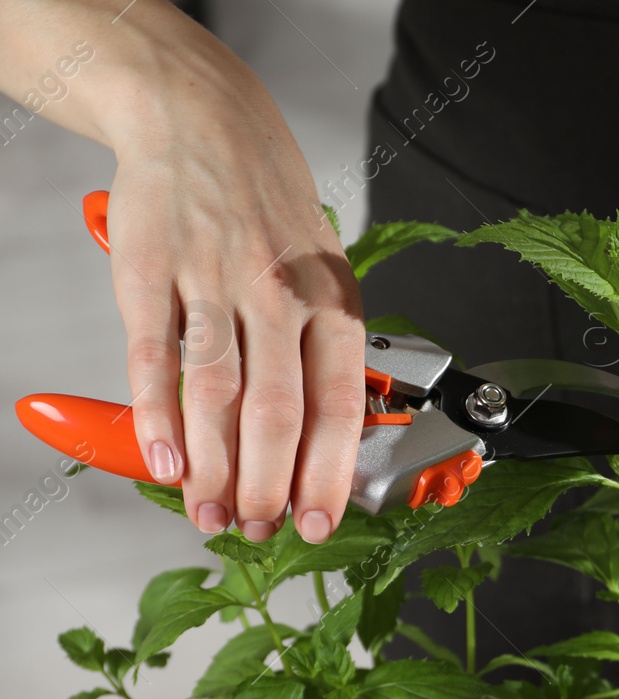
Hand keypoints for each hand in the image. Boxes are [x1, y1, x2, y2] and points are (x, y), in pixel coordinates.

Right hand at [97, 12, 364, 542]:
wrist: (205, 123)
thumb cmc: (270, 216)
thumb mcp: (323, 279)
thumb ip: (321, 358)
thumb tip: (321, 451)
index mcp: (334, 303)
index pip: (340, 406)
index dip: (327, 473)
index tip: (316, 523)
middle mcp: (282, 294)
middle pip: (280, 412)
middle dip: (268, 487)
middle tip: (255, 529)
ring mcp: (216, 281)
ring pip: (219, 395)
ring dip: (215, 468)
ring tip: (210, 513)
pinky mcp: (153, 273)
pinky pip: (157, 357)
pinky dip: (159, 418)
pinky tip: (166, 462)